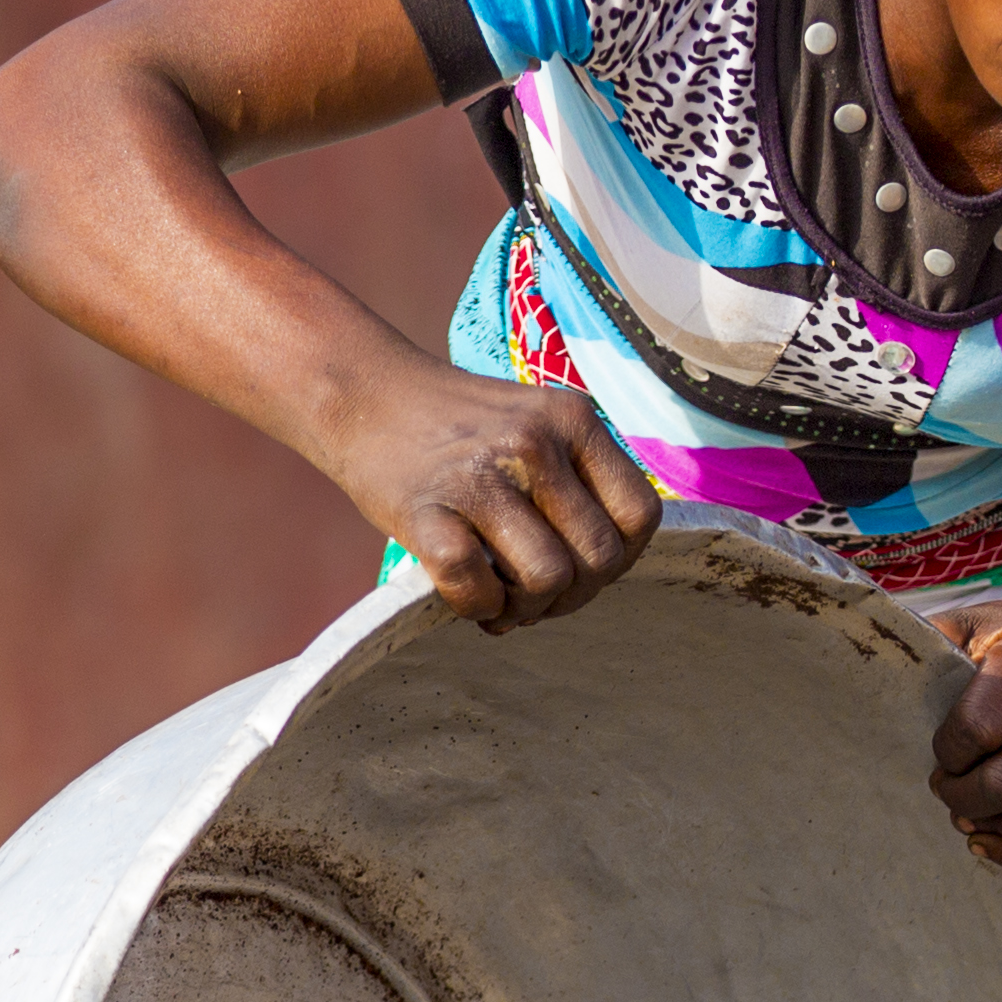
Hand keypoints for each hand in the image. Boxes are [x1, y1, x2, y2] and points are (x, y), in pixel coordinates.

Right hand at [327, 365, 662, 630]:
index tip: (583, 566)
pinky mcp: (424, 510)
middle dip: (575, 594)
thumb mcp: (535, 425)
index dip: (621, 558)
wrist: (361, 392)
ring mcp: (479, 475)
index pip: (640, 515)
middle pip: (600, 558)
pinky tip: (466, 594)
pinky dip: (477, 607)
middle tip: (537, 595)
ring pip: (549, 579)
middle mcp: (534, 442)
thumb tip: (603, 574)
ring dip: (528, 608)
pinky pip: (476, 586)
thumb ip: (578, 481)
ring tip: (503, 599)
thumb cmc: (457, 427)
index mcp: (573, 420)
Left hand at [931, 601, 1001, 872]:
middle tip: (948, 790)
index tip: (942, 754)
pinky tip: (998, 840)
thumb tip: (873, 679)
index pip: (977, 733)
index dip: (946, 756)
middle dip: (963, 800)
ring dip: (1000, 832)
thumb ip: (925, 649)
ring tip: (976, 815)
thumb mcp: (965, 628)